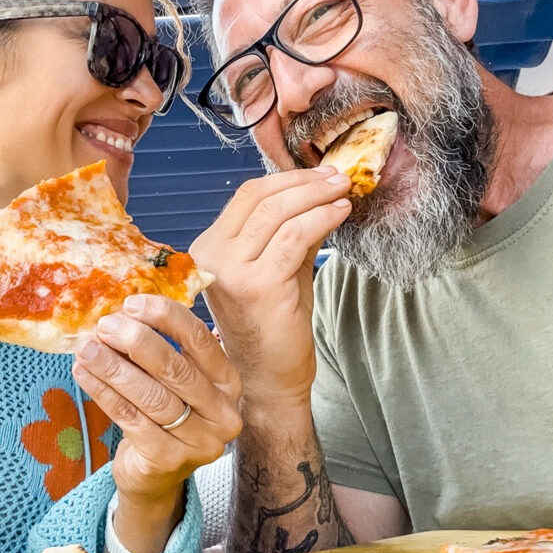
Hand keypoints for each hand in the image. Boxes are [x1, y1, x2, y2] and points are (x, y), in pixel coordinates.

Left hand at [72, 294, 241, 552]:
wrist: (155, 475)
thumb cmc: (165, 415)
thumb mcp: (173, 381)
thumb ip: (159, 348)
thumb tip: (121, 312)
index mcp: (229, 383)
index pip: (200, 341)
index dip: (165, 318)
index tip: (131, 304)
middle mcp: (223, 413)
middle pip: (175, 369)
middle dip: (136, 342)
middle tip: (105, 325)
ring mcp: (199, 441)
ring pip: (151, 396)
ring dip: (114, 367)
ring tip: (86, 348)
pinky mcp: (168, 460)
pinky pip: (131, 419)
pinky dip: (103, 392)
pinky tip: (83, 373)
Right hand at [189, 167, 351, 411]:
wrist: (269, 378)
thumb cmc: (273, 325)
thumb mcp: (278, 267)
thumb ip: (290, 230)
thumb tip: (321, 189)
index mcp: (208, 249)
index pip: (246, 196)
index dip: (287, 179)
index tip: (320, 173)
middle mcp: (211, 257)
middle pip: (260, 198)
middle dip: (305, 182)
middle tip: (339, 176)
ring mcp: (231, 272)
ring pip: (278, 213)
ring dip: (317, 196)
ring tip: (344, 191)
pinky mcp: (258, 286)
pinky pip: (294, 238)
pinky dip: (321, 219)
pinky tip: (340, 214)